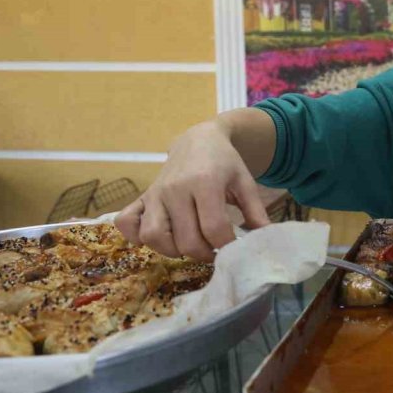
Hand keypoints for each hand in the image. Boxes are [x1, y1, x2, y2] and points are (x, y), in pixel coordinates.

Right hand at [115, 121, 269, 260]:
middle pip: (186, 239)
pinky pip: (126, 222)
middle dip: (204, 253)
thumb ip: (256, 212)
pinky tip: (158, 237)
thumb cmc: (225, 163)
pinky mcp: (142, 196)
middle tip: (214, 250)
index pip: (214, 228)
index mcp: (205, 183)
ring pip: (153, 236)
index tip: (233, 247)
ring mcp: (155, 193)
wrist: (198, 139)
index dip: (226, 246)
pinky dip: (136, 236)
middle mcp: (175, 189)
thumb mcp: (245, 182)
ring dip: (172, 250)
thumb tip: (265, 241)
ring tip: (189, 244)